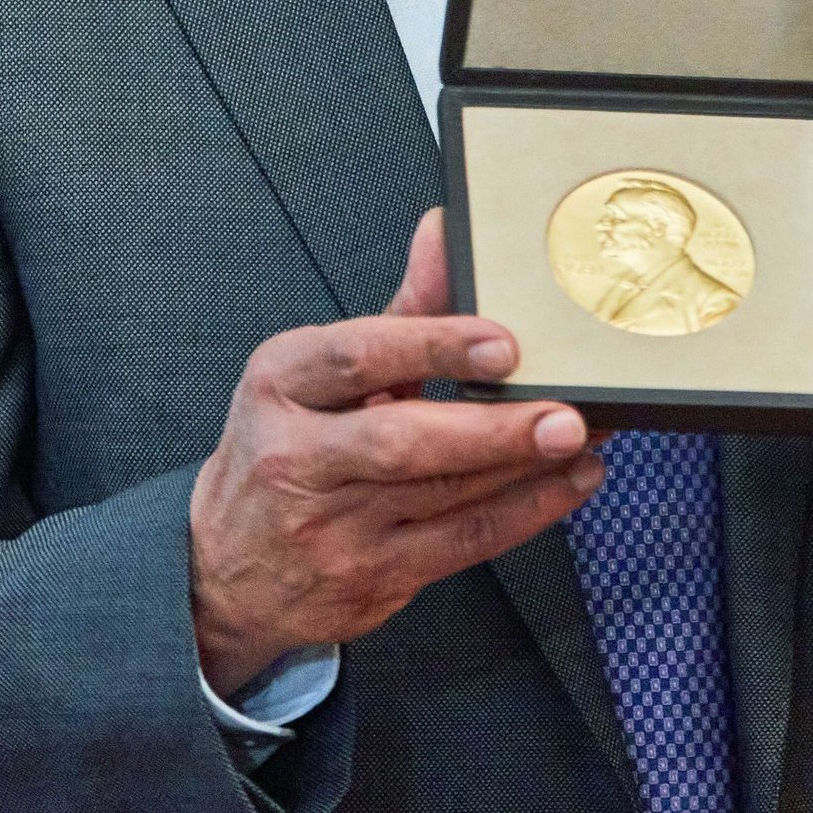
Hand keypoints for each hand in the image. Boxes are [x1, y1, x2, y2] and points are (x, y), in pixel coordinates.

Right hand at [188, 210, 603, 694]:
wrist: (227, 567)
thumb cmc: (287, 450)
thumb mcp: (319, 374)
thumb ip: (399, 312)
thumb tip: (446, 233)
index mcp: (280, 384)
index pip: (357, 356)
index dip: (434, 345)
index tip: (504, 340)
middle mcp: (297, 457)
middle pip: (404, 441)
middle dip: (494, 429)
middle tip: (565, 413)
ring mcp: (331, 528)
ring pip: (444, 496)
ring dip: (527, 468)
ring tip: (584, 437)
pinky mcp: (369, 580)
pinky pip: (462, 545)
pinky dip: (526, 513)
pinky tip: (567, 483)